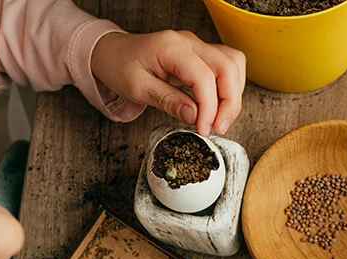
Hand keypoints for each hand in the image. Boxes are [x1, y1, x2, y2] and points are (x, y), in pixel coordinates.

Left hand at [91, 30, 245, 135]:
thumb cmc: (120, 66)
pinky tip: (219, 105)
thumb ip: (168, 101)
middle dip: (229, 102)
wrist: (113, 53)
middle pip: (227, 67)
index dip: (209, 107)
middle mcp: (189, 42)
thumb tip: (195, 116)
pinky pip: (228, 65)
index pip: (203, 77)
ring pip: (233, 64)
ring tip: (219, 119)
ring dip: (233, 94)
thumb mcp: (137, 89)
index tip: (203, 129)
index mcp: (170, 47)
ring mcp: (197, 45)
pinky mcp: (201, 54)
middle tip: (217, 128)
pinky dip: (230, 87)